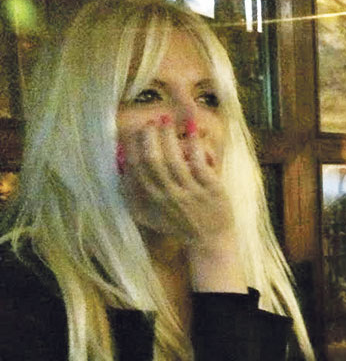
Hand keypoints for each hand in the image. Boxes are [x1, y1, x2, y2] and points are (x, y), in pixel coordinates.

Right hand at [119, 114, 231, 246]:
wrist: (209, 240)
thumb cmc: (178, 224)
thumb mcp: (149, 215)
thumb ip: (133, 195)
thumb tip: (119, 168)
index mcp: (151, 200)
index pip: (135, 169)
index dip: (132, 147)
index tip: (132, 130)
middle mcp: (167, 196)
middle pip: (152, 161)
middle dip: (148, 138)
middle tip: (149, 122)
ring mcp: (189, 193)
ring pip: (174, 160)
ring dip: (168, 137)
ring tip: (166, 120)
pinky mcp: (211, 189)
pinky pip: (198, 163)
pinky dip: (193, 145)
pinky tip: (191, 132)